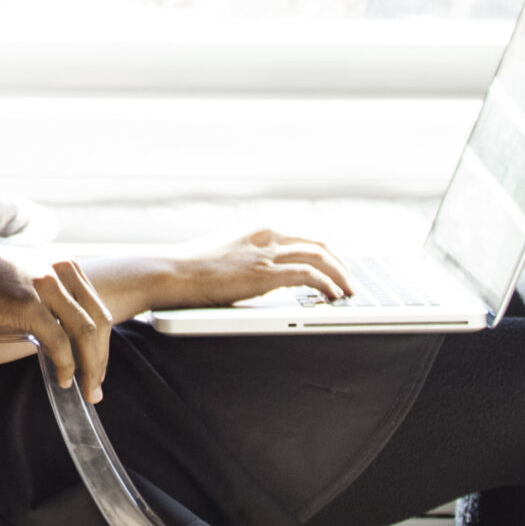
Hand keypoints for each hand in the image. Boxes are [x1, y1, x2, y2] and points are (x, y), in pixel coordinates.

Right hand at [0, 242, 114, 399]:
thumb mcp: (25, 280)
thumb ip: (49, 300)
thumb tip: (64, 338)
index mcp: (63, 265)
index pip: (97, 308)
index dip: (102, 343)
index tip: (97, 367)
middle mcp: (60, 271)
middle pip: (99, 321)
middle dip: (101, 359)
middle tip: (96, 388)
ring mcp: (45, 285)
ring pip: (86, 333)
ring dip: (90, 367)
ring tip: (86, 391)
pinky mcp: (28, 303)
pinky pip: (59, 341)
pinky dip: (66, 365)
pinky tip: (63, 379)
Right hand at [175, 228, 355, 306]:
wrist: (175, 272)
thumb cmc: (194, 268)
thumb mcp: (229, 254)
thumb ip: (251, 257)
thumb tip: (264, 273)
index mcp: (260, 229)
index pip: (305, 238)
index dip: (326, 255)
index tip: (336, 269)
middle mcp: (268, 235)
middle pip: (319, 245)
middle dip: (339, 264)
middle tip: (348, 282)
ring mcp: (268, 253)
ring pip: (321, 258)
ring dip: (340, 276)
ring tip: (348, 292)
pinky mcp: (266, 273)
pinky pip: (309, 276)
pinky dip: (327, 285)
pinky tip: (333, 296)